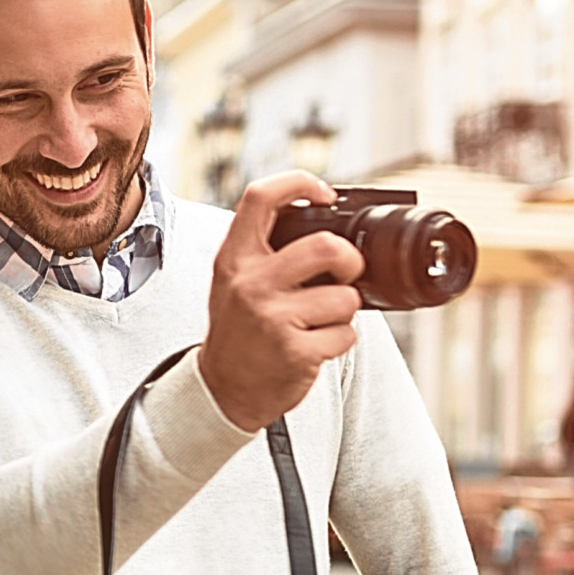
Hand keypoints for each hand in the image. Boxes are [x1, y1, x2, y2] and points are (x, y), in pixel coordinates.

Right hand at [201, 170, 361, 429]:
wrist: (223, 391)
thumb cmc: (239, 331)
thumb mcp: (234, 282)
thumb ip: (267, 252)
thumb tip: (327, 227)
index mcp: (235, 259)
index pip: (260, 197)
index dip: (299, 183)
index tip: (325, 194)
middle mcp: (250, 283)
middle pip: (326, 247)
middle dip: (350, 260)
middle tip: (346, 272)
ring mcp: (272, 318)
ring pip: (345, 298)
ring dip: (344, 312)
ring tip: (319, 322)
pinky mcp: (295, 352)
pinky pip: (346, 334)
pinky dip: (340, 341)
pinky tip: (315, 346)